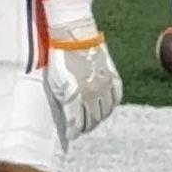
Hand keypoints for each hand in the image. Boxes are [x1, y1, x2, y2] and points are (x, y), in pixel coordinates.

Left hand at [43, 10, 123, 137]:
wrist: (74, 36)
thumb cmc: (60, 58)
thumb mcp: (56, 82)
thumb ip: (63, 101)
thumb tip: (67, 116)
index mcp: (74, 96)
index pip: (76, 123)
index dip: (74, 132)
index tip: (71, 135)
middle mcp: (92, 94)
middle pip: (92, 120)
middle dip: (86, 127)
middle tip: (82, 129)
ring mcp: (104, 86)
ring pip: (105, 112)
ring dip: (98, 119)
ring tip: (92, 120)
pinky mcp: (113, 77)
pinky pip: (115, 99)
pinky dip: (110, 106)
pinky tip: (105, 108)